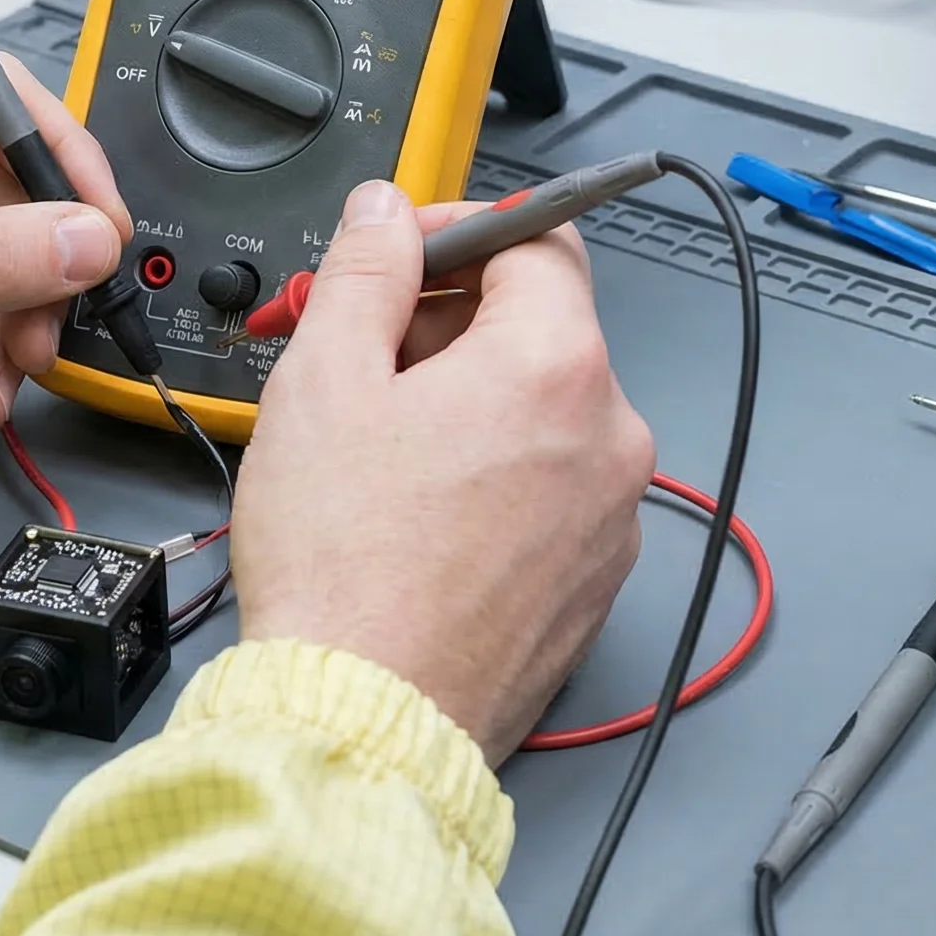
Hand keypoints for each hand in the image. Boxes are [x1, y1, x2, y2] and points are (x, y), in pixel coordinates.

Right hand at [232, 179, 656, 762]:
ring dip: (464, 402)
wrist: (364, 720)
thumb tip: (387, 215)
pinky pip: (548, 490)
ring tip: (371, 445)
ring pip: (540, 414)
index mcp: (557, 367)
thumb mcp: (324, 381)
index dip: (459, 229)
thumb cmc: (344, 567)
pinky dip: (490, 476)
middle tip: (354, 351)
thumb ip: (365, 272)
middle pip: (538, 328)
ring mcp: (610, 518)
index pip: (538, 238)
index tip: (399, 252)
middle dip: (445, 324)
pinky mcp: (591, 582)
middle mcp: (610, 438)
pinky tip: (411, 511)